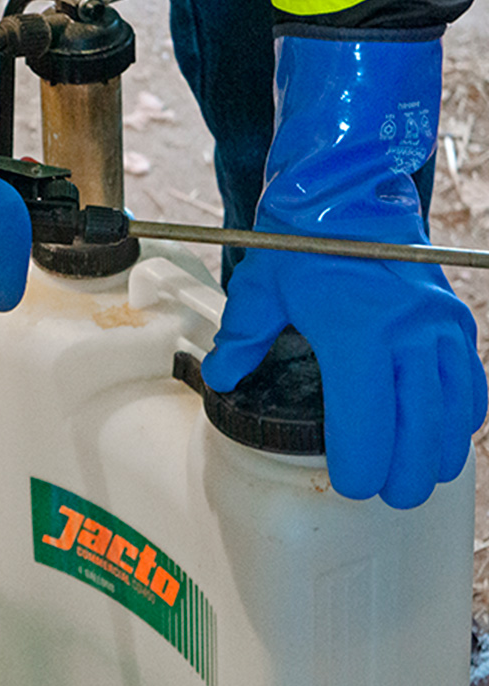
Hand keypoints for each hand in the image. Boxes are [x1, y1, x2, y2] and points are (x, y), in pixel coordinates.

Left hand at [202, 247, 485, 508]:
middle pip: (419, 428)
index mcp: (356, 329)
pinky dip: (461, 417)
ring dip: (438, 453)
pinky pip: (472, 384)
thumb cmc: (306, 238)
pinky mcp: (456, 320)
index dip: (361, 464)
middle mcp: (408, 331)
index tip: (350, 484)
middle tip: (389, 495)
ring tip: (417, 476)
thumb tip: (221, 377)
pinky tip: (443, 434)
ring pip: (453, 412)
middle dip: (406, 474)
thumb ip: (241, 337)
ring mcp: (439, 326)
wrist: (353, 190)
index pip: (367, 420)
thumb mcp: (263, 285)